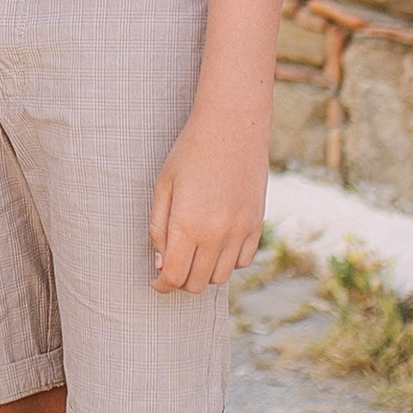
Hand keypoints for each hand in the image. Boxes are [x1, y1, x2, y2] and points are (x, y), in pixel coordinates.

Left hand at [148, 109, 267, 293]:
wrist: (232, 128)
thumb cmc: (190, 153)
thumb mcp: (164, 186)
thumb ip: (159, 227)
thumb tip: (161, 264)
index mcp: (188, 225)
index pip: (174, 276)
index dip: (162, 285)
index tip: (155, 281)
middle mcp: (217, 235)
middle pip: (197, 282)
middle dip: (180, 281)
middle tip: (170, 266)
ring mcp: (241, 232)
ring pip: (221, 277)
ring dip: (203, 273)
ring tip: (192, 254)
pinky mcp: (257, 225)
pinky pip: (243, 261)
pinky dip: (228, 261)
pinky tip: (216, 244)